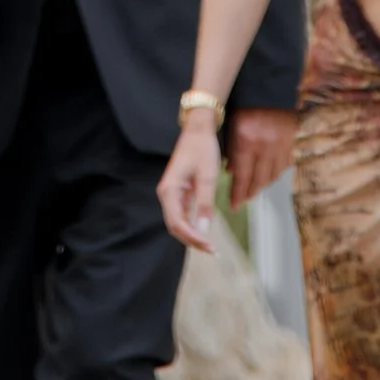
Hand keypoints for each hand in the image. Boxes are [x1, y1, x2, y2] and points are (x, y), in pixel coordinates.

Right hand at [157, 120, 217, 251]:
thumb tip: (205, 228)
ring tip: (209, 246)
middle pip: (175, 226)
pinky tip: (204, 232)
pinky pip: (183, 214)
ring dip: (192, 235)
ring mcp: (172, 194)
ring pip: (179, 222)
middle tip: (212, 250)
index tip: (209, 246)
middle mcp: (167, 194)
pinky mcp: (180, 192)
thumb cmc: (201, 148)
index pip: (177, 223)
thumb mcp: (207, 176)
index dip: (192, 237)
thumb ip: (205, 203)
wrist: (198, 130)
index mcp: (169, 190)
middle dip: (192, 240)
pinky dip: (193, 225)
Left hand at [226, 107, 296, 207]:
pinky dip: (275, 174)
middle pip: (258, 179)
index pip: (241, 175)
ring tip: (253, 192)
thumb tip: (231, 172)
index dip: (237, 193)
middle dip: (249, 193)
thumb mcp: (233, 123)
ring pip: (272, 176)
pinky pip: (284, 166)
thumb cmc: (249, 103)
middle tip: (242, 202)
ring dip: (262, 186)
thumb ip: (231, 148)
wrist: (273, 87)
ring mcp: (282, 145)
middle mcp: (265, 145)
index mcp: (246, 138)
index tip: (233, 205)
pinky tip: (268, 177)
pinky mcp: (294, 144)